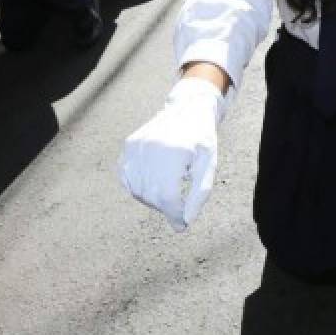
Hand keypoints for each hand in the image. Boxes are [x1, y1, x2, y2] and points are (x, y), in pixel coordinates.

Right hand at [119, 78, 223, 231]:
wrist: (187, 109)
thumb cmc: (201, 139)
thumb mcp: (209, 165)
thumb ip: (199, 194)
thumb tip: (185, 221)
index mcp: (174, 153)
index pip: (168, 196)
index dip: (174, 215)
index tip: (181, 225)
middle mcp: (151, 149)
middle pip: (152, 195)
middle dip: (165, 208)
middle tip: (178, 208)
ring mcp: (136, 146)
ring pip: (137, 190)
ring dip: (152, 199)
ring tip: (168, 192)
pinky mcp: (129, 145)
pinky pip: (126, 177)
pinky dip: (137, 188)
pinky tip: (152, 184)